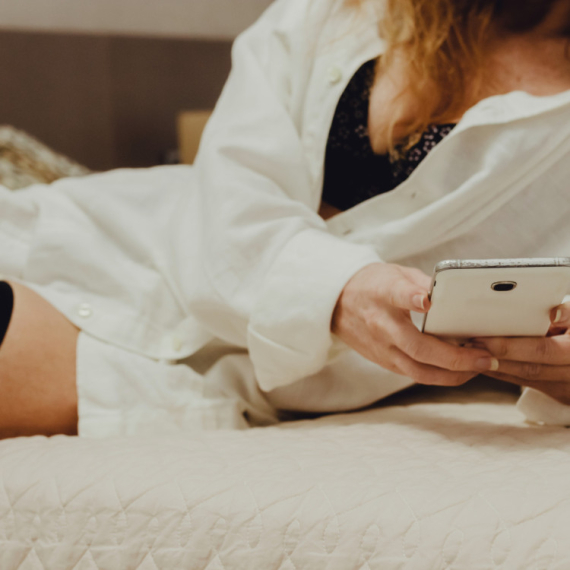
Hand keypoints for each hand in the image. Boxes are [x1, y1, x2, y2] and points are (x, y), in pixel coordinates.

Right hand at [332, 263, 498, 385]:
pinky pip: (415, 374)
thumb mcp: (395, 273)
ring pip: (419, 371)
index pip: (397, 295)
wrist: (335, 303)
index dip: (413, 298)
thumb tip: (454, 293)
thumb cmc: (371, 285)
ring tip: (480, 367)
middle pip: (418, 348)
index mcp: (382, 294)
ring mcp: (381, 348)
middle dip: (455, 357)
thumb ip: (423, 283)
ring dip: (453, 374)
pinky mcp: (384, 361)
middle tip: (486, 356)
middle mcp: (380, 325)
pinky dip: (441, 375)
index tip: (428, 301)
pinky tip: (461, 369)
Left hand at [475, 302, 569, 404]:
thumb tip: (553, 313)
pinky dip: (503, 372)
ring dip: (495, 367)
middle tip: (470, 346)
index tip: (482, 338)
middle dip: (496, 357)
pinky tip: (483, 362)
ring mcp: (566, 387)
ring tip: (471, 353)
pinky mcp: (558, 392)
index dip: (509, 346)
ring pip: (525, 378)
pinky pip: (525, 382)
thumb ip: (568, 313)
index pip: (541, 351)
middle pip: (529, 368)